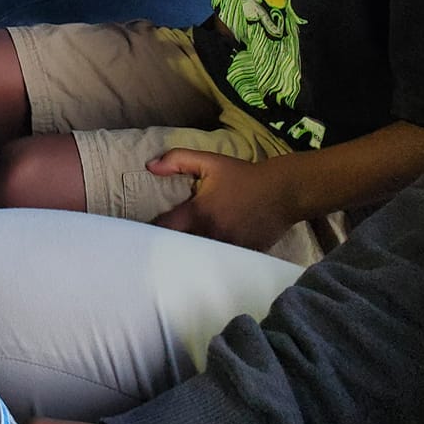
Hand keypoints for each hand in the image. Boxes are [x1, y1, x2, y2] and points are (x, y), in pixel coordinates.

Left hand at [149, 148, 297, 249]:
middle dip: (168, 248)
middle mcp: (211, 235)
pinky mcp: (242, 257)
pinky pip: (220, 264)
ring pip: (199, 260)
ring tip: (176, 257)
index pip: (165, 229)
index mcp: (199, 213)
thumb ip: (177, 159)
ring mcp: (228, 250)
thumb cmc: (243, 175)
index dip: (150, 231)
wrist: (283, 191)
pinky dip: (211, 262)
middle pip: (180, 250)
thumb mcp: (209, 161)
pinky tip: (203, 261)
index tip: (140, 232)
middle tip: (157, 246)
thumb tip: (149, 166)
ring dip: (189, 257)